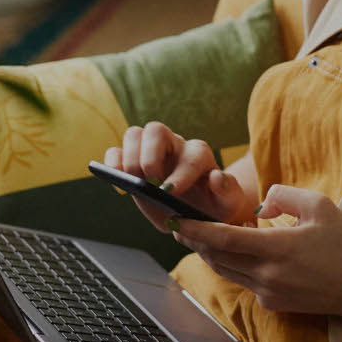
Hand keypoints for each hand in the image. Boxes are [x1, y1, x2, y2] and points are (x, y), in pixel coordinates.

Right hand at [103, 122, 253, 231]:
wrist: (196, 211)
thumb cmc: (213, 205)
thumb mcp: (229, 204)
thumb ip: (228, 192)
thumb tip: (217, 177)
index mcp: (200, 155)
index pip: (192, 155)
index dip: (181, 172)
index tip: (170, 192)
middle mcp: (174, 146)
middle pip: (155, 130)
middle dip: (150, 156)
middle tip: (151, 183)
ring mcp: (151, 151)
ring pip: (134, 134)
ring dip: (130, 158)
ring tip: (135, 183)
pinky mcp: (132, 161)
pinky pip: (115, 152)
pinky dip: (113, 166)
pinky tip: (121, 188)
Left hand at [169, 185, 341, 317]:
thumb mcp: (320, 205)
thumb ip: (284, 195)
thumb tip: (259, 204)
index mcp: (277, 248)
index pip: (223, 239)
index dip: (195, 230)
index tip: (175, 220)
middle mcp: (267, 275)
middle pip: (216, 258)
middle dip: (195, 241)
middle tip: (178, 224)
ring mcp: (268, 293)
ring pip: (226, 271)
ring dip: (211, 254)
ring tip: (200, 236)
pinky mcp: (272, 304)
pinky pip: (244, 281)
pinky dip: (234, 265)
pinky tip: (239, 251)